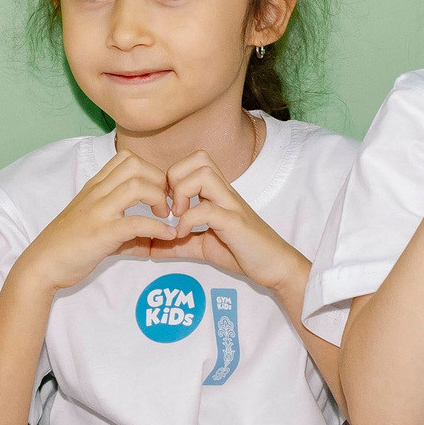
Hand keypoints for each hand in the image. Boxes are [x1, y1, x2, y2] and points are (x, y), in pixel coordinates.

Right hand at [14, 151, 180, 292]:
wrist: (42, 264)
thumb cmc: (67, 246)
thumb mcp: (97, 227)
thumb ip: (127, 230)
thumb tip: (154, 242)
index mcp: (95, 187)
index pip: (126, 158)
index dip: (151, 170)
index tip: (160, 192)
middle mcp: (96, 194)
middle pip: (135, 165)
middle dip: (159, 180)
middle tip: (166, 202)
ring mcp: (98, 212)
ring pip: (136, 186)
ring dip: (159, 199)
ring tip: (165, 216)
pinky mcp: (101, 234)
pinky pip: (136, 222)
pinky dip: (158, 228)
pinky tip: (168, 235)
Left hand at [147, 150, 309, 299]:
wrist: (274, 266)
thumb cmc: (242, 252)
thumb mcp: (202, 246)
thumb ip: (176, 244)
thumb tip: (148, 248)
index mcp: (217, 192)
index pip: (194, 160)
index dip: (173, 175)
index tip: (166, 202)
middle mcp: (225, 192)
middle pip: (199, 158)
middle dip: (176, 178)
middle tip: (169, 205)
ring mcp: (231, 205)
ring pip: (204, 174)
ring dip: (182, 192)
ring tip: (177, 216)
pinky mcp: (235, 223)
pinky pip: (208, 209)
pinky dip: (188, 220)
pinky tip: (183, 234)